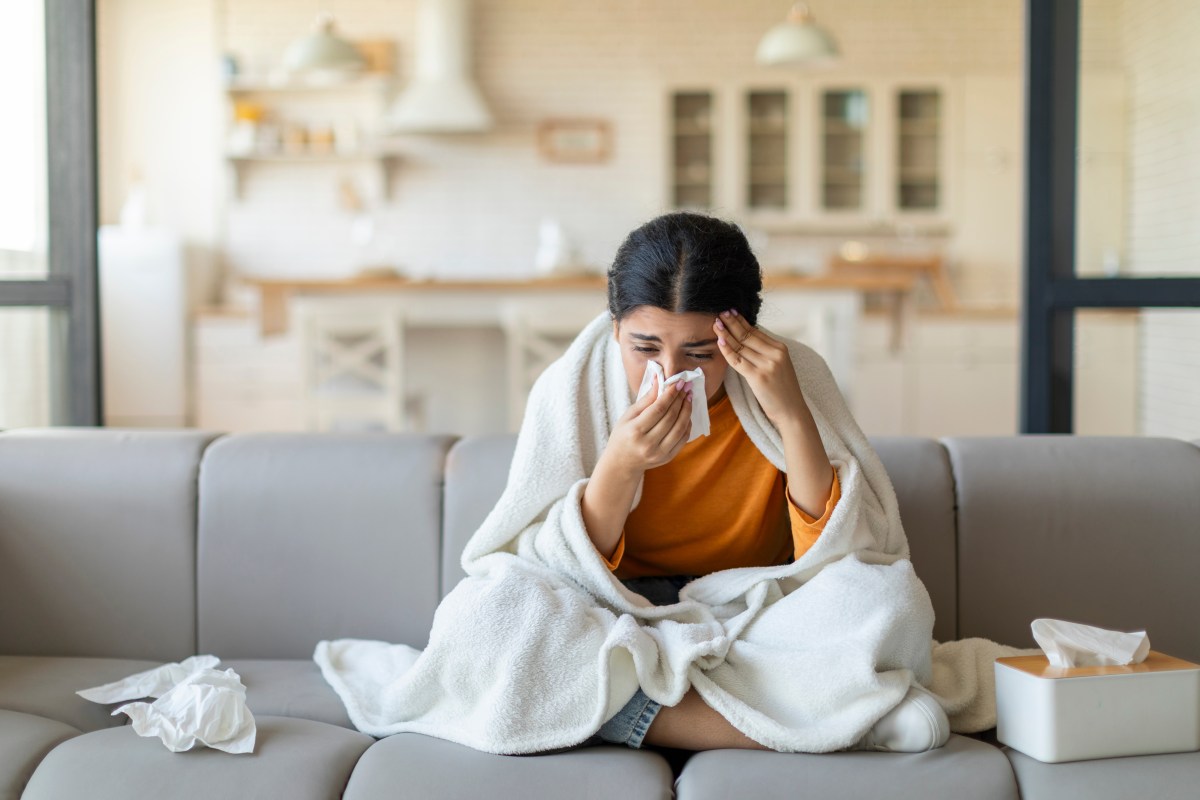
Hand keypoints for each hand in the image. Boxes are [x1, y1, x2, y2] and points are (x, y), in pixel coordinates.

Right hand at [604, 374, 692, 473]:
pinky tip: (686, 414)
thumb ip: (646, 399)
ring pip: (680, 428)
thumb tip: (660, 380)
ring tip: (688, 399)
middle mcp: (648, 444)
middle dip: (680, 400)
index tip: (679, 382)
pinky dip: (687, 425)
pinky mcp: (667, 458)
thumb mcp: (628, 415)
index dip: (671, 394)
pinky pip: (683, 439)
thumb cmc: (623, 435)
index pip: (658, 409)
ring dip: (687, 411)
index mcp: (635, 430)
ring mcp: (659, 453)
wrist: (622, 463)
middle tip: (686, 387)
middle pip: (671, 417)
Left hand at [714, 309, 806, 430]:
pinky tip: (719, 342)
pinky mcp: (758, 377)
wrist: (791, 411)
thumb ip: (766, 353)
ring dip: (726, 334)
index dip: (742, 322)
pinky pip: (737, 360)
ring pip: (741, 346)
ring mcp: (767, 365)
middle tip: (720, 313)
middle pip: (747, 335)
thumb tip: (746, 339)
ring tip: (716, 324)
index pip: (756, 332)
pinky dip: (727, 350)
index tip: (731, 313)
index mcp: (781, 349)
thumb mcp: (779, 366)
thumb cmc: (783, 391)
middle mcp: (775, 354)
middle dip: (732, 323)